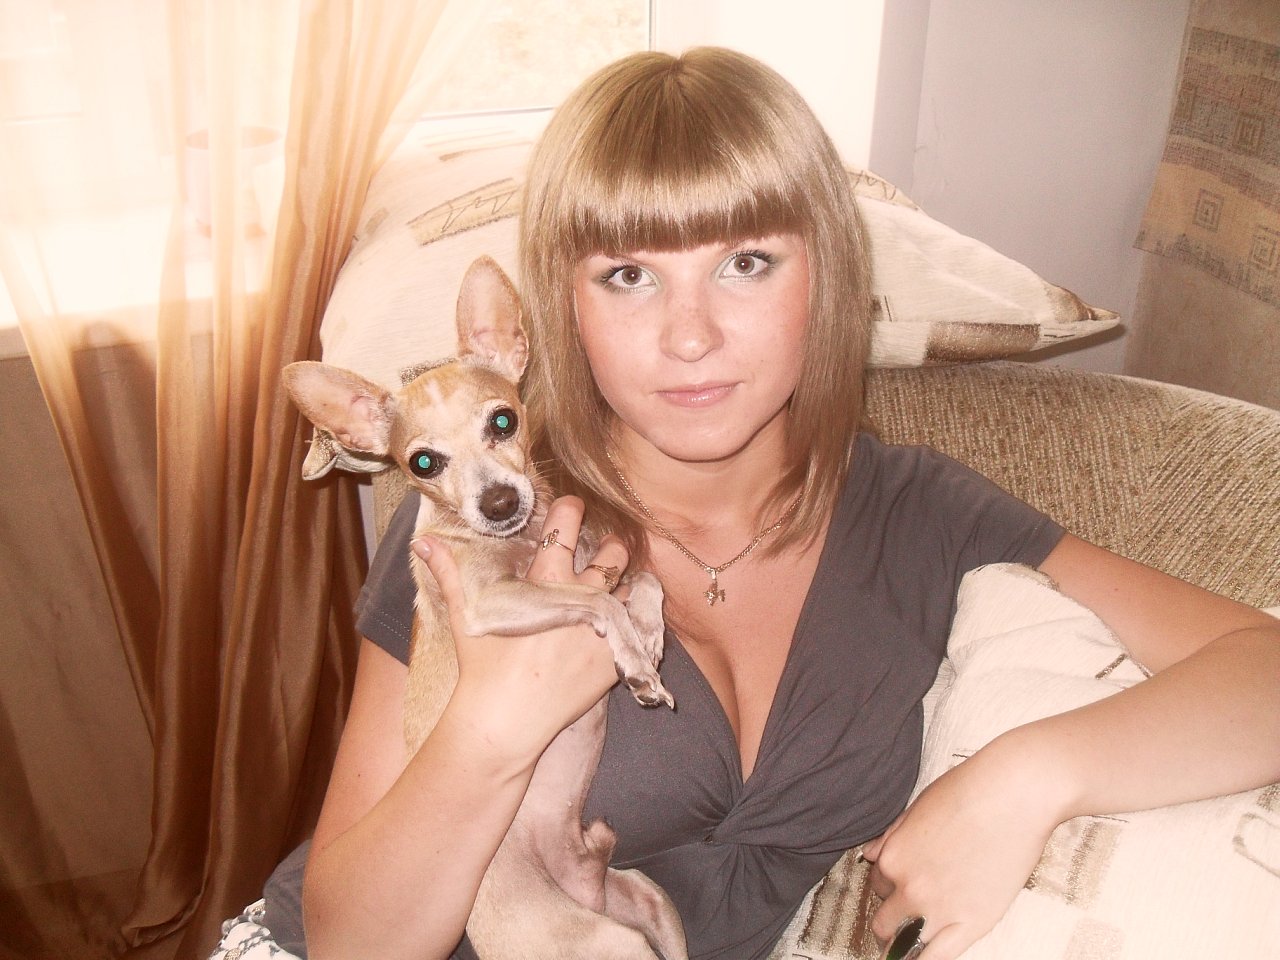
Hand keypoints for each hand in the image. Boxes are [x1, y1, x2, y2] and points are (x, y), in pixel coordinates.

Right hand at [411, 496, 629, 761]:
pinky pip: (638, 625)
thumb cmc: (483, 668)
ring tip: (614, 582)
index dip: (571, 510)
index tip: (572, 506)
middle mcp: (582, 599)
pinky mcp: (616, 658)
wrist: (507, 722)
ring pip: (629, 586)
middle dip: (609, 545)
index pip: (566, 528)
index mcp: (546, 582)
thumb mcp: (466, 616)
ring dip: (623, 581)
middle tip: (602, 546)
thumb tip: (423, 542)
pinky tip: (621, 617)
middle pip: (612, 553)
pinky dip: (631, 617)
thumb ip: (449, 573)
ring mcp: (604, 628)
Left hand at [862, 734, 1062, 958]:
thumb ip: (891, 837)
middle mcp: (909, 888)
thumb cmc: (968, 793)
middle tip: (903, 918)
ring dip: (902, 945)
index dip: (890, 885)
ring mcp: (940, 909)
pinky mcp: (972, 923)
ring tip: (908, 946)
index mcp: (893, 857)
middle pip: (884, 919)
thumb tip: (869, 854)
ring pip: (904, 945)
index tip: (903, 885)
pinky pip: (938, 957)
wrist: (1013, 795)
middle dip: (891, 918)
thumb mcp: (917, 808)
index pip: (878, 885)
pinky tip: (923, 959)